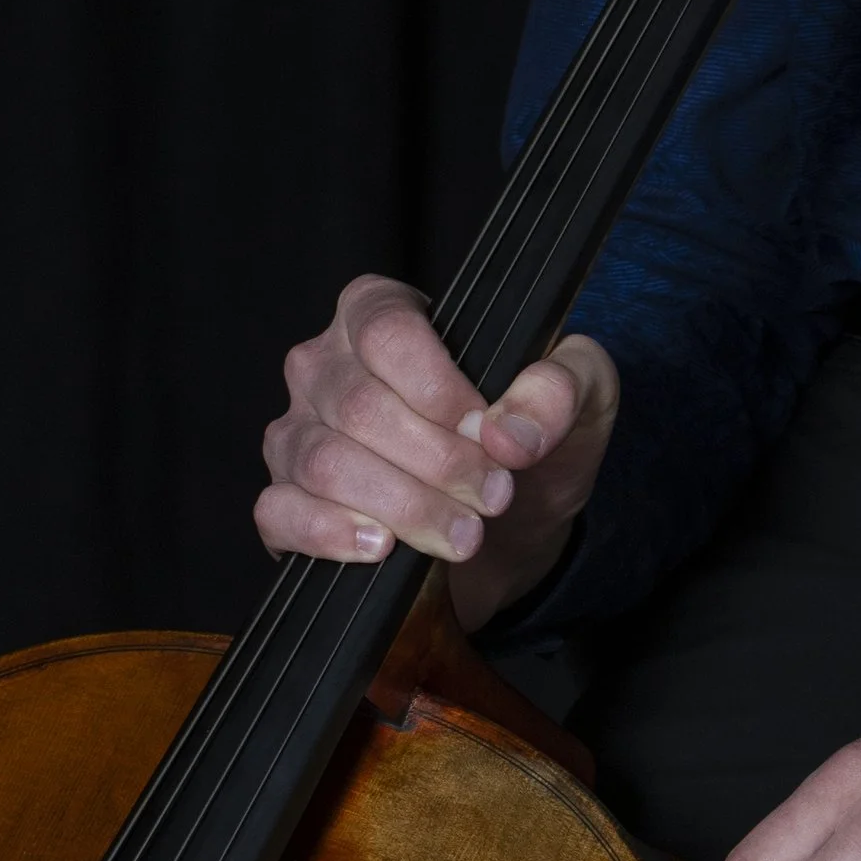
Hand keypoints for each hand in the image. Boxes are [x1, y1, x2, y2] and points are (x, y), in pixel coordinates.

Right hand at [256, 271, 618, 632]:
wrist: (515, 527)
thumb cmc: (533, 439)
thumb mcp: (579, 395)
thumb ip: (560, 387)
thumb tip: (508, 433)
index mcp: (380, 312)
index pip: (386, 331)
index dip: (439, 389)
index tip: (487, 432)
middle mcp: (326, 365)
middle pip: (360, 406)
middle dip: (438, 462)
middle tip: (495, 495)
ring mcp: (297, 432)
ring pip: (325, 464)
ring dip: (404, 506)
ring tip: (465, 533)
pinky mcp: (284, 501)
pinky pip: (281, 512)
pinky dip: (332, 534)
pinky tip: (383, 548)